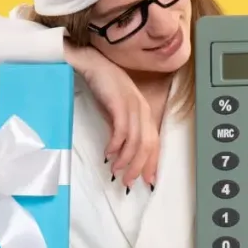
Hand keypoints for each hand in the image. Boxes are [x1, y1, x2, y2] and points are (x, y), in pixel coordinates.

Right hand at [63, 40, 159, 188]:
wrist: (93, 65)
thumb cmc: (105, 89)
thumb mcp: (117, 113)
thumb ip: (123, 130)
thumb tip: (122, 154)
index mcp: (145, 112)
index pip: (154, 142)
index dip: (152, 162)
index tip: (148, 180)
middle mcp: (143, 110)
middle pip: (147, 144)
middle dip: (139, 166)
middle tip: (128, 182)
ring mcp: (133, 106)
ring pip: (136, 140)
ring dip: (126, 159)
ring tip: (116, 170)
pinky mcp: (120, 103)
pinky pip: (122, 130)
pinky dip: (116, 144)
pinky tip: (108, 153)